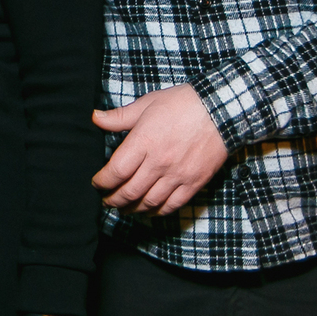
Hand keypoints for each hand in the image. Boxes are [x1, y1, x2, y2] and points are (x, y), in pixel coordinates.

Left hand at [92, 84, 227, 215]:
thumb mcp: (147, 104)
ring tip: (124, 208)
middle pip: (129, 192)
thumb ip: (119, 116)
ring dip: (132, 209)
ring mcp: (177, 175)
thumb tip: (95, 118)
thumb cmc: (182, 104)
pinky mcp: (193, 183)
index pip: (115, 171)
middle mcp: (158, 162)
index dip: (102, 182)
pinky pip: (172, 205)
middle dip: (113, 200)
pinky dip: (157, 211)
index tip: (97, 183)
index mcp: (144, 141)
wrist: (221, 110)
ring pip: (149, 202)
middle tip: (107, 200)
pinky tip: (149, 210)